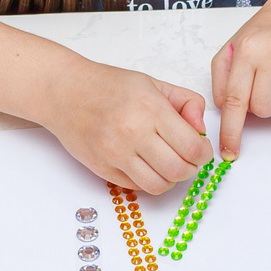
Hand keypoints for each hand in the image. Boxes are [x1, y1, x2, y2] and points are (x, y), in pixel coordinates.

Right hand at [38, 61, 209, 193]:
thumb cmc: (109, 86)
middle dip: (191, 168)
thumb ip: (186, 102)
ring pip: (159, 185)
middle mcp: (133, 132)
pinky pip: (136, 187)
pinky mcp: (102, 168)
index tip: (202, 149)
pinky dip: (148, 181)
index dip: (204, 153)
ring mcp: (116, 153)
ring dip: (171, 179)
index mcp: (151, 108)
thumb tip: (201, 129)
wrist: (65, 92)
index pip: (192, 147)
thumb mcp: (153, 83)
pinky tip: (146, 165)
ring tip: (168, 164)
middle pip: (179, 170)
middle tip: (188, 159)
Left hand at [210, 3, 270, 157]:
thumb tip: (224, 109)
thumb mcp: (234, 46)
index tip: (230, 152)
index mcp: (247, 49)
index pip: (235, 100)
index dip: (231, 131)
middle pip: (264, 109)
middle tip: (269, 84)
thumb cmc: (267, 31)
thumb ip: (222, 78)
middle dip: (264, 105)